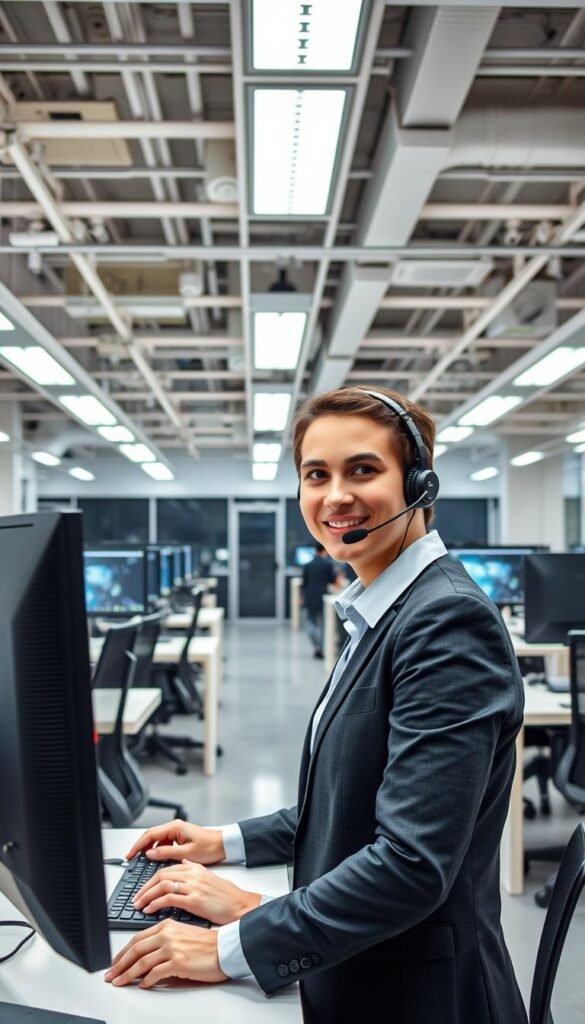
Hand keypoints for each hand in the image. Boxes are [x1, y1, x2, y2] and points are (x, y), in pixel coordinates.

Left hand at [104, 919, 226, 988]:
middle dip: (119, 964)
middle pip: (135, 949)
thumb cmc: (207, 944)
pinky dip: (146, 981)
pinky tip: (142, 985)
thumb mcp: (182, 934)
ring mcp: (172, 948)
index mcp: (166, 925)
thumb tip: (147, 957)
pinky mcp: (178, 962)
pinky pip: (155, 974)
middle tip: (110, 974)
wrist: (224, 949)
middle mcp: (167, 934)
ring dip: (127, 974)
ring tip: (120, 982)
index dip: (123, 952)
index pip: (137, 938)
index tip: (115, 962)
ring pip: (141, 962)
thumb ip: (163, 940)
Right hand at [125, 820, 224, 865]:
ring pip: (157, 839)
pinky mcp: (180, 837)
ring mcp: (177, 831)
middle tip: (131, 857)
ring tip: (141, 860)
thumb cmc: (209, 847)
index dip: (138, 845)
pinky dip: (158, 850)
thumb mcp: (186, 853)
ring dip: (148, 849)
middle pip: (151, 835)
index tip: (130, 855)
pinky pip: (164, 842)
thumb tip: (150, 854)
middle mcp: (175, 827)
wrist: (224, 845)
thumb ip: (166, 853)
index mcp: (175, 827)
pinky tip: (156, 859)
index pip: (150, 835)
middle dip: (140, 846)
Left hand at [133, 860, 260, 925]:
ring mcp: (193, 886)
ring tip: (139, 905)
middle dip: (144, 888)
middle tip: (135, 899)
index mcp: (194, 868)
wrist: (240, 905)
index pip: (165, 870)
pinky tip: (150, 910)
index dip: (150, 881)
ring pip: (162, 886)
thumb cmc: (226, 896)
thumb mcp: (209, 876)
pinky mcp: (194, 900)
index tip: (141, 890)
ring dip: (147, 896)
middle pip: (160, 876)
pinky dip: (156, 904)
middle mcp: (192, 874)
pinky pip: (169, 899)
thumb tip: (182, 863)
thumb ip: (193, 868)